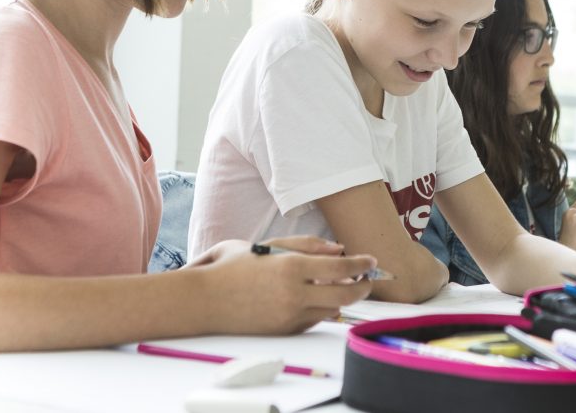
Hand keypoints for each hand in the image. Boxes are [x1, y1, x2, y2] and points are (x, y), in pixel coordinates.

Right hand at [187, 236, 375, 333]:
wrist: (204, 301)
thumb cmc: (233, 267)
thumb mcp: (269, 245)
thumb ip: (306, 245)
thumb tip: (338, 248)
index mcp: (291, 266)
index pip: (341, 266)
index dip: (361, 264)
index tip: (371, 261)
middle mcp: (294, 293)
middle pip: (345, 294)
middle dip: (362, 287)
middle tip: (367, 280)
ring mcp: (290, 315)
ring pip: (332, 309)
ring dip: (339, 298)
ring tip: (338, 285)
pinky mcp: (284, 331)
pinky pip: (313, 320)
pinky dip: (319, 309)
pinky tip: (314, 298)